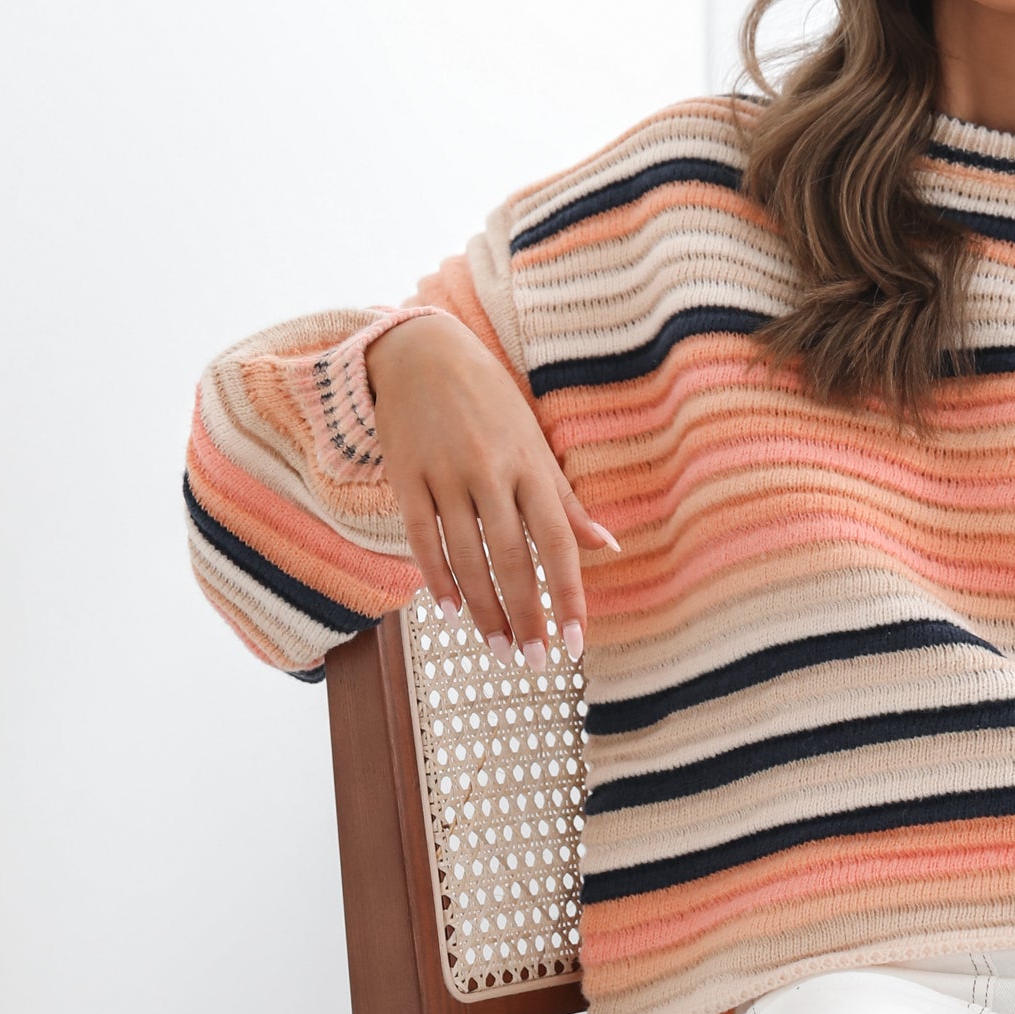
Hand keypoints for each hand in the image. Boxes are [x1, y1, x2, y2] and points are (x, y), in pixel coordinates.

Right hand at [367, 310, 617, 662]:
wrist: (422, 351)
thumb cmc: (489, 403)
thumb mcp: (535, 445)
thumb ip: (566, 501)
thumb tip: (609, 546)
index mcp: (530, 466)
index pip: (557, 542)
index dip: (570, 595)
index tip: (578, 641)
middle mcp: (490, 471)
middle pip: (513, 558)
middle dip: (527, 614)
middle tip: (536, 661)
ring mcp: (445, 474)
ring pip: (467, 556)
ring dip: (485, 608)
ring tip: (499, 649)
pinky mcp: (406, 475)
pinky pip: (421, 537)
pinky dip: (436, 577)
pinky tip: (451, 611)